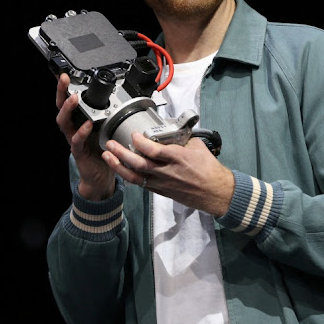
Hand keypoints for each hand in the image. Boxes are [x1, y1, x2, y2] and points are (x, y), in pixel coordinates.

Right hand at [56, 73, 114, 199]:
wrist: (100, 175)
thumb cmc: (103, 150)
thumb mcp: (107, 127)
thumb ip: (111, 114)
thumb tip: (124, 97)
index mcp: (80, 119)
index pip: (69, 100)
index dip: (66, 87)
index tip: (65, 73)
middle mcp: (74, 127)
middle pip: (61, 107)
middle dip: (61, 92)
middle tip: (64, 79)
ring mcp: (73, 139)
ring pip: (64, 122)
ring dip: (68, 109)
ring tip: (74, 98)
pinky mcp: (78, 151)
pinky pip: (76, 141)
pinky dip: (81, 132)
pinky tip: (87, 125)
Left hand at [102, 132, 234, 216]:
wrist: (215, 192)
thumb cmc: (209, 170)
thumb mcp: (197, 147)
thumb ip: (181, 139)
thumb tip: (171, 131)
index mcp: (177, 158)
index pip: (153, 150)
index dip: (140, 142)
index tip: (134, 135)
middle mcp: (167, 172)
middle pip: (138, 164)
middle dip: (121, 153)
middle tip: (110, 144)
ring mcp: (162, 184)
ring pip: (135, 177)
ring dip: (119, 167)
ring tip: (108, 157)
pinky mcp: (161, 191)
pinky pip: (141, 184)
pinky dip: (130, 176)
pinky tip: (122, 169)